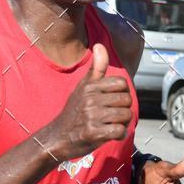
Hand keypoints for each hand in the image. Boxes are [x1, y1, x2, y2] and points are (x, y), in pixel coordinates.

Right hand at [47, 43, 131, 161]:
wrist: (57, 138)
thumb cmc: (74, 112)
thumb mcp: (83, 87)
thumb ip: (96, 68)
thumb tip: (100, 45)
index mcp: (89, 86)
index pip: (122, 83)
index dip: (122, 93)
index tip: (112, 102)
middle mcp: (90, 99)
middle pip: (126, 100)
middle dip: (124, 110)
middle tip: (112, 116)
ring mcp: (91, 116)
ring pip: (126, 115)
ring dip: (122, 123)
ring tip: (110, 125)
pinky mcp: (93, 133)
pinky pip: (120, 131)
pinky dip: (119, 135)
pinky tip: (110, 135)